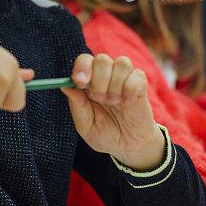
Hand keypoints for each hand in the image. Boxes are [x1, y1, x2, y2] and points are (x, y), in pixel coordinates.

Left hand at [62, 54, 164, 170]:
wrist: (128, 146)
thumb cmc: (104, 134)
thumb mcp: (86, 125)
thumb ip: (77, 105)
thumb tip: (65, 86)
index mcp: (89, 82)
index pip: (84, 60)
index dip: (82, 67)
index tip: (81, 82)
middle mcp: (106, 76)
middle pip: (102, 59)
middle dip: (99, 79)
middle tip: (99, 98)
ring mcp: (124, 78)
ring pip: (122, 63)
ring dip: (115, 84)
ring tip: (114, 102)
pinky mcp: (140, 84)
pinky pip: (137, 76)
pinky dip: (130, 90)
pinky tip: (128, 102)